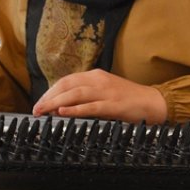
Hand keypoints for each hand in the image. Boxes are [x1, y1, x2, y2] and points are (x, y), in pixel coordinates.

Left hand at [32, 69, 166, 123]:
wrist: (153, 102)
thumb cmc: (129, 99)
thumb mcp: (106, 91)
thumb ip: (87, 96)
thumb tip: (63, 107)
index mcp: (97, 76)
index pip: (67, 80)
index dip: (50, 91)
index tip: (40, 102)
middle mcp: (100, 81)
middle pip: (67, 85)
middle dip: (48, 97)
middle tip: (36, 109)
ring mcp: (107, 92)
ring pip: (75, 94)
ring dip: (56, 103)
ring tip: (43, 111)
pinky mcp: (114, 105)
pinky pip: (90, 106)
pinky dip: (74, 109)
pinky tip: (62, 113)